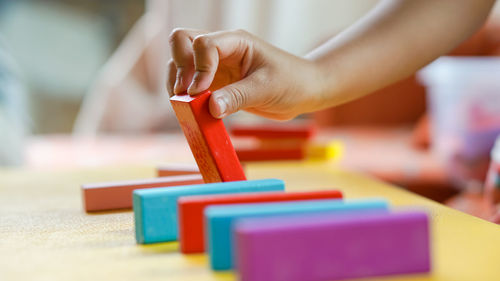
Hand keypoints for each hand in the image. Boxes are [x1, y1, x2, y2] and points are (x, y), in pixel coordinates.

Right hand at [167, 28, 325, 119]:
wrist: (303, 91)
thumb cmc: (292, 82)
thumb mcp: (266, 89)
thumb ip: (238, 97)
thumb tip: (210, 108)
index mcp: (235, 42)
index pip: (203, 44)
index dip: (197, 68)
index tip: (200, 93)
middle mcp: (221, 50)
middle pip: (182, 41)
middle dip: (179, 67)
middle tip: (186, 94)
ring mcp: (215, 66)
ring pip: (180, 62)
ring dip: (177, 82)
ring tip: (186, 105)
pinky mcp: (215, 83)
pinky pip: (190, 85)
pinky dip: (185, 96)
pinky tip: (193, 111)